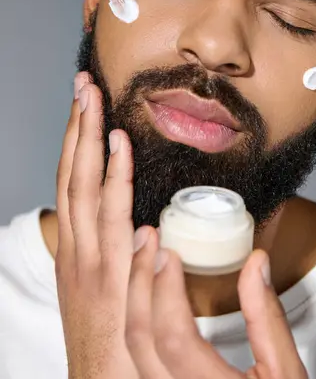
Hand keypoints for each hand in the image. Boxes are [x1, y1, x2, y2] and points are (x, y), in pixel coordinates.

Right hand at [55, 72, 136, 378]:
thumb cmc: (108, 336)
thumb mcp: (103, 287)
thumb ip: (114, 251)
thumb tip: (137, 220)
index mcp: (76, 244)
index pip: (73, 180)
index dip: (77, 140)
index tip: (84, 104)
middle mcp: (75, 244)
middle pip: (73, 172)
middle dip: (77, 126)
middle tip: (84, 84)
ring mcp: (87, 257)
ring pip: (84, 184)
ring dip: (89, 138)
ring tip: (95, 99)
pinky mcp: (104, 274)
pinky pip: (110, 215)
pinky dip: (113, 178)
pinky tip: (120, 146)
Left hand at [126, 224, 307, 378]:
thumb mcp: (286, 373)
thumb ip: (268, 317)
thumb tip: (256, 262)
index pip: (173, 339)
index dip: (165, 290)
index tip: (168, 252)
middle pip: (139, 341)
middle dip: (138, 281)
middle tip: (146, 240)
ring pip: (130, 350)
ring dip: (132, 297)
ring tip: (140, 257)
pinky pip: (135, 357)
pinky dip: (136, 318)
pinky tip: (144, 292)